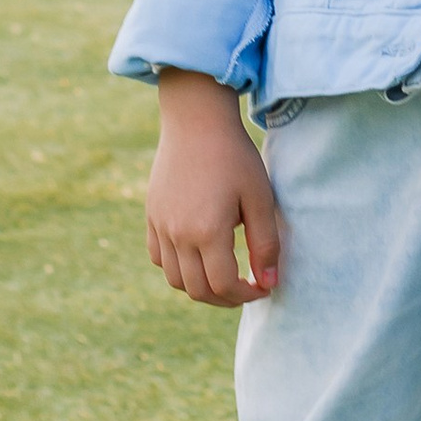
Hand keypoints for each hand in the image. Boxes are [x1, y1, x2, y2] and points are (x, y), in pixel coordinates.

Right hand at [147, 69, 283, 308]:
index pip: (224, 286)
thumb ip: (266, 244)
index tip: (263, 287)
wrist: (196, 122)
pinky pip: (158, 257)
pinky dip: (177, 268)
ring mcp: (160, 226)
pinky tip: (198, 257)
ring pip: (175, 279)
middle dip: (226, 298)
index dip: (247, 295)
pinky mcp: (151, 216)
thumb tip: (269, 283)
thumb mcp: (260, 198)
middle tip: (246, 288)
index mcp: (207, 232)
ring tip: (224, 276)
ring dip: (200, 287)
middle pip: (198, 290)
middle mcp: (178, 235)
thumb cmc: (234, 157)